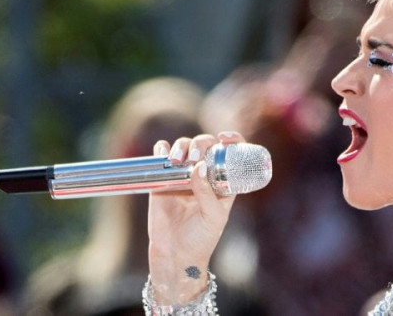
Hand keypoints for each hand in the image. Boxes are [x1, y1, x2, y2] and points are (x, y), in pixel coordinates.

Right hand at [147, 131, 241, 303]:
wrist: (174, 255)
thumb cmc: (201, 239)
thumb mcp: (213, 217)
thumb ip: (207, 193)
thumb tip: (200, 167)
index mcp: (224, 182)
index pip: (231, 154)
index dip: (232, 140)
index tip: (224, 138)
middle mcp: (205, 175)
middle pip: (205, 145)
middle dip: (200, 144)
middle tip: (193, 160)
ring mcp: (183, 176)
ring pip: (184, 147)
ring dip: (181, 146)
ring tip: (176, 160)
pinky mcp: (163, 181)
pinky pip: (161, 158)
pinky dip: (161, 149)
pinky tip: (162, 150)